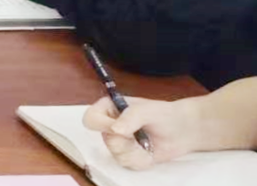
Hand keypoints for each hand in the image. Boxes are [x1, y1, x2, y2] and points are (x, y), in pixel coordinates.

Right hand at [84, 96, 199, 168]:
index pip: (91, 119)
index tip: (121, 130)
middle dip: (127, 142)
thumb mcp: (147, 110)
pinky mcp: (127, 156)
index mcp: (108, 109)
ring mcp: (118, 142)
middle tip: (140, 135)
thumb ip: (130, 117)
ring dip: (136, 151)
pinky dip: (141, 160)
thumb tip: (115, 130)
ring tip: (147, 143)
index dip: (102, 126)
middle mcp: (109, 125)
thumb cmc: (164, 114)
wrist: (182, 131)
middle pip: (106, 140)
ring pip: (117, 154)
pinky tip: (149, 151)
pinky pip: (127, 164)